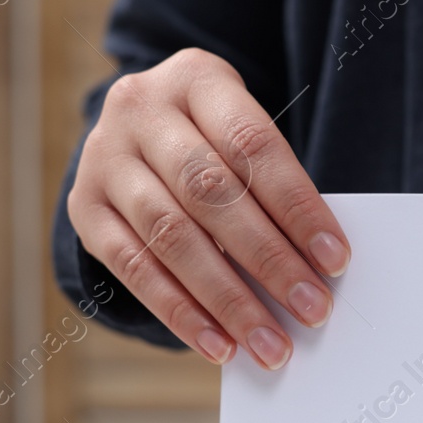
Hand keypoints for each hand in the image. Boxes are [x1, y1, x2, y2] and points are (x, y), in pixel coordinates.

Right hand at [67, 48, 348, 368]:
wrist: (138, 129)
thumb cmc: (215, 141)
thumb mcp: (241, 136)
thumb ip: (270, 187)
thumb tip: (314, 269)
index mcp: (196, 78)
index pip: (253, 144)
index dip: (297, 205)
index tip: (336, 260)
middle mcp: (140, 108)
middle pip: (211, 193)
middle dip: (269, 259)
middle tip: (312, 310)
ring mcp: (104, 157)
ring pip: (172, 236)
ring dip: (228, 299)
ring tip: (270, 344)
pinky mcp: (85, 206)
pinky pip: (134, 269)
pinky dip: (181, 313)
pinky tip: (218, 344)